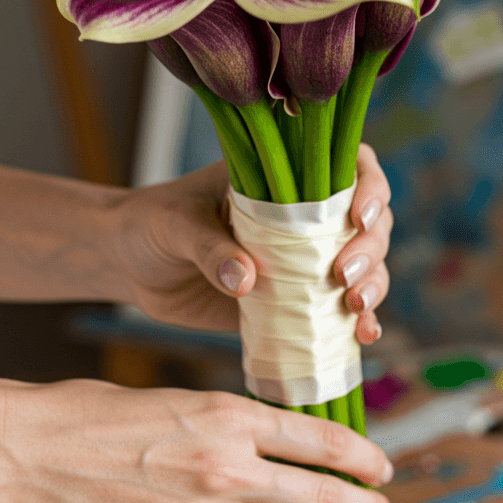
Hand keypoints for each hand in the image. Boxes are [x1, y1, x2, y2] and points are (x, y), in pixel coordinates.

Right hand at [8, 382, 395, 502]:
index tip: (381, 469)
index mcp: (230, 416)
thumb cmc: (99, 415)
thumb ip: (234, 423)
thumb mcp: (183, 397)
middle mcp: (226, 468)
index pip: (322, 439)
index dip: (362, 458)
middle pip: (323, 497)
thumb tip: (282, 443)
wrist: (34, 450)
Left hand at [113, 142, 392, 341]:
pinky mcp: (293, 302)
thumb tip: (246, 279)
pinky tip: (362, 336)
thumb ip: (210, 247)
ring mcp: (303, 261)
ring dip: (372, 286)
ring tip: (355, 308)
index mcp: (283, 179)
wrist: (130, 266)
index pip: (348, 167)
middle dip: (370, 248)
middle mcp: (303, 217)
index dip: (370, 186)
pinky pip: (337, 311)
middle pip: (368, 223)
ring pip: (364, 267)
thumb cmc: (151, 224)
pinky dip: (357, 323)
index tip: (360, 216)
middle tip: (344, 274)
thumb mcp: (176, 225)